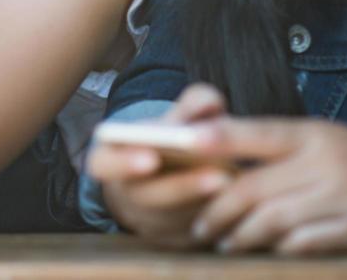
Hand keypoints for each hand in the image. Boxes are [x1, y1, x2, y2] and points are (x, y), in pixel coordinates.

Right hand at [86, 83, 231, 248]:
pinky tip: (243, 207)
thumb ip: (195, 103)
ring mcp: (147, 224)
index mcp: (110, 159)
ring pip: (175, 222)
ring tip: (240, 189)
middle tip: (220, 177)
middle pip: (147, 198)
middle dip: (183, 187)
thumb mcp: (179, 115)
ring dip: (207, 206)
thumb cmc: (171, 136)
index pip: (103, 166)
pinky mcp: (173, 242)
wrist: (169, 170)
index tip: (152, 158)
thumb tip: (210, 104)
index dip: (123, 164)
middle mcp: (124, 196)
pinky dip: (218, 223)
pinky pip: (195, 238)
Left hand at [188, 117, 346, 253]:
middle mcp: (327, 163)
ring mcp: (342, 200)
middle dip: (218, 207)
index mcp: (316, 133)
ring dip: (240, 235)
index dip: (218, 139)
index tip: (183, 146)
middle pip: (255, 186)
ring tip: (222, 241)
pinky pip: (302, 245)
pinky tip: (261, 252)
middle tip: (198, 221)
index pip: (258, 133)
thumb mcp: (329, 138)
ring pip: (272, 221)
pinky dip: (276, 250)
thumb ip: (283, 146)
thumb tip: (222, 151)